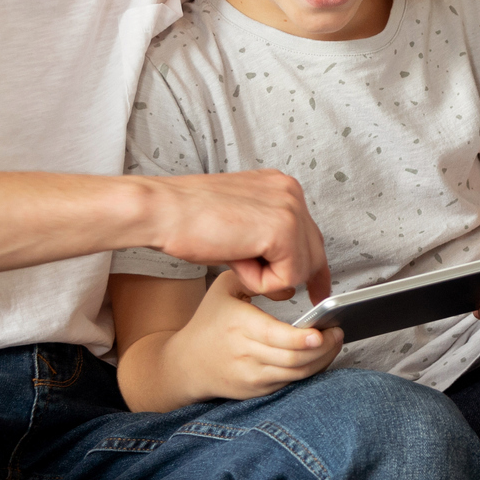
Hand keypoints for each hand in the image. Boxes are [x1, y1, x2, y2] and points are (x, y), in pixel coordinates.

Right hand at [139, 170, 331, 302]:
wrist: (161, 210)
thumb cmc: (187, 219)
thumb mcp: (240, 226)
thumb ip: (267, 241)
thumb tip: (289, 274)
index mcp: (279, 186)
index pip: (310, 233)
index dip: (313, 265)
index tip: (319, 289)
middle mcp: (290, 192)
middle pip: (314, 251)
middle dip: (295, 277)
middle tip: (292, 293)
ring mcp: (290, 208)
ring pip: (302, 269)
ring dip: (267, 278)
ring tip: (235, 258)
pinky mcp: (283, 229)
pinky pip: (287, 277)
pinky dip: (259, 281)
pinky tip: (236, 259)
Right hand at [168, 272, 344, 401]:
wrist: (186, 364)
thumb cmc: (209, 322)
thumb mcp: (224, 288)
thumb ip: (256, 278)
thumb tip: (290, 282)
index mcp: (239, 326)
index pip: (277, 337)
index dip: (303, 339)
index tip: (322, 332)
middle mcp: (245, 354)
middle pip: (293, 359)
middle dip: (323, 348)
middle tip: (338, 332)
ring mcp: (252, 376)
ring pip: (296, 374)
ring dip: (322, 360)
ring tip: (334, 342)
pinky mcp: (257, 390)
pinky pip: (291, 383)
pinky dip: (310, 370)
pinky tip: (320, 355)